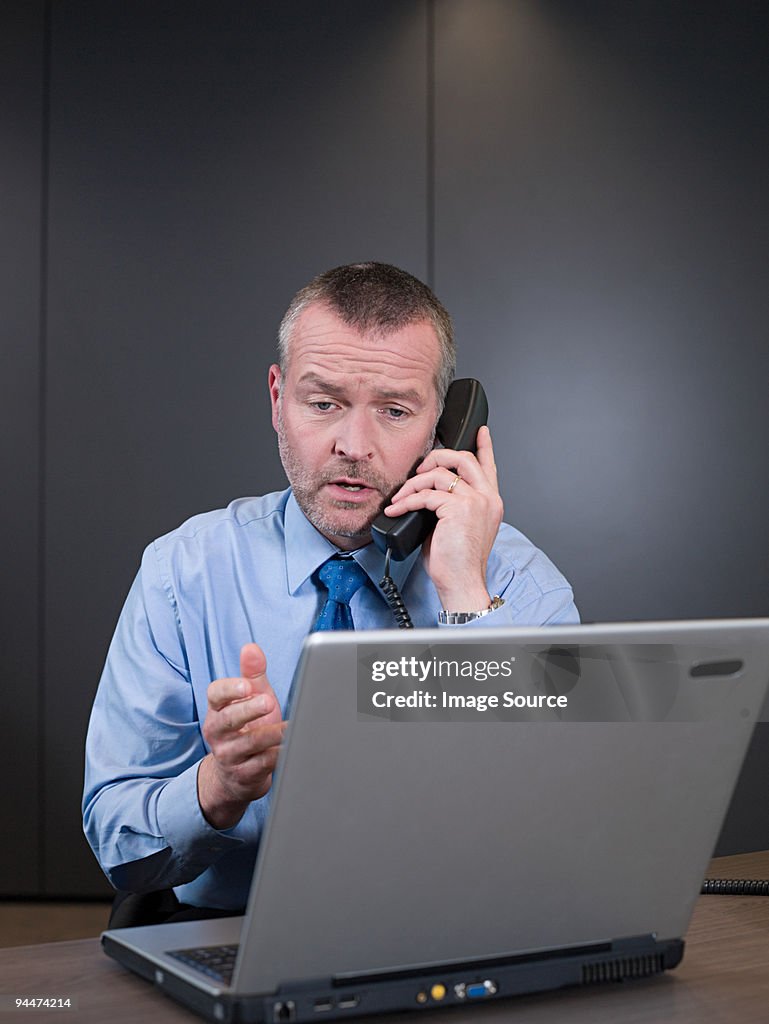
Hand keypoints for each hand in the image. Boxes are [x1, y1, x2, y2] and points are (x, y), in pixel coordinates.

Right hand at [198, 643, 286, 829]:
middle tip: (268, 701)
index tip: (245, 685)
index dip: (229, 689)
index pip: (215, 694)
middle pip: (229, 720)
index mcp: (218, 709)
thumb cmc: (246, 727)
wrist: (236, 776)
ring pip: (250, 744)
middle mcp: (219, 732)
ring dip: (272, 734)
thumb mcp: (249, 699)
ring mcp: (230, 755)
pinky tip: (293, 746)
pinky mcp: (245, 775)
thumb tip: (251, 647)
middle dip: (248, 710)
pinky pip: (263, 764)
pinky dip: (280, 755)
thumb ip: (251, 674)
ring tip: (290, 727)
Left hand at [383, 425, 503, 610]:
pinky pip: (425, 494)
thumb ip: (452, 505)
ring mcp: (475, 502)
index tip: (481, 432)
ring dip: (412, 485)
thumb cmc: (458, 563)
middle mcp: (487, 499)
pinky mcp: (458, 509)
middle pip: (463, 458)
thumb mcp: (458, 527)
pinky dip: (406, 501)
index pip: (489, 466)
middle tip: (418, 471)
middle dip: (436, 457)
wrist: (462, 583)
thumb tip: (428, 493)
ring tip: (400, 499)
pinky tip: (397, 510)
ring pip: (439, 474)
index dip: (484, 446)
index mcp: (490, 502)